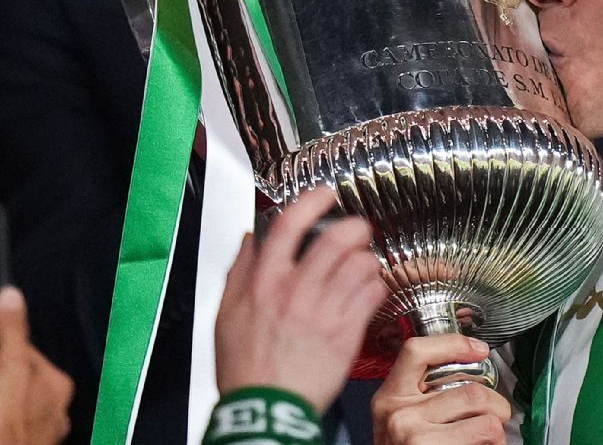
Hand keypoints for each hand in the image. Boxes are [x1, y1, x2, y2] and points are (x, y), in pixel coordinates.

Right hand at [0, 286, 73, 444]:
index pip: (35, 357)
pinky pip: (20, 429)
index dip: (12, 353)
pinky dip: (9, 425)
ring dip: (13, 404)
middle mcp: (61, 407)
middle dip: (14, 381)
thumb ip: (12, 333)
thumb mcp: (9, 366)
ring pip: (29, 408)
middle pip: (33, 384)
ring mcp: (48, 430)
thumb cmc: (8, 417)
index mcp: (60, 384)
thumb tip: (11, 294)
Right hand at [215, 187, 387, 413]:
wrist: (267, 407)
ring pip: (360, 264)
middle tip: (357, 230)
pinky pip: (373, 294)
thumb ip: (241, 271)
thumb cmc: (246, 366)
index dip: (312, 202)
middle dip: (354, 228)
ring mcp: (324, 311)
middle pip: (336, 240)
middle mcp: (296, 291)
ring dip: (366, 259)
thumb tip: (250, 240)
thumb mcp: (226, 313)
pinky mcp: (347, 332)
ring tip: (362, 265)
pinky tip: (368, 291)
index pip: (290, 225)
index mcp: (264, 282)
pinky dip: (376, 286)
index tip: (325, 194)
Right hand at [371, 334, 509, 444]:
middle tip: (497, 415)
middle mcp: (399, 415)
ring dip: (497, 431)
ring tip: (489, 439)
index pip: (417, 352)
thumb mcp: (400, 418)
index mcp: (389, 398)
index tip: (479, 350)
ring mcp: (415, 439)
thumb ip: (421, 393)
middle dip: (496, 405)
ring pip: (486, 421)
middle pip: (470, 391)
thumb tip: (470, 364)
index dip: (454, 344)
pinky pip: (486, 442)